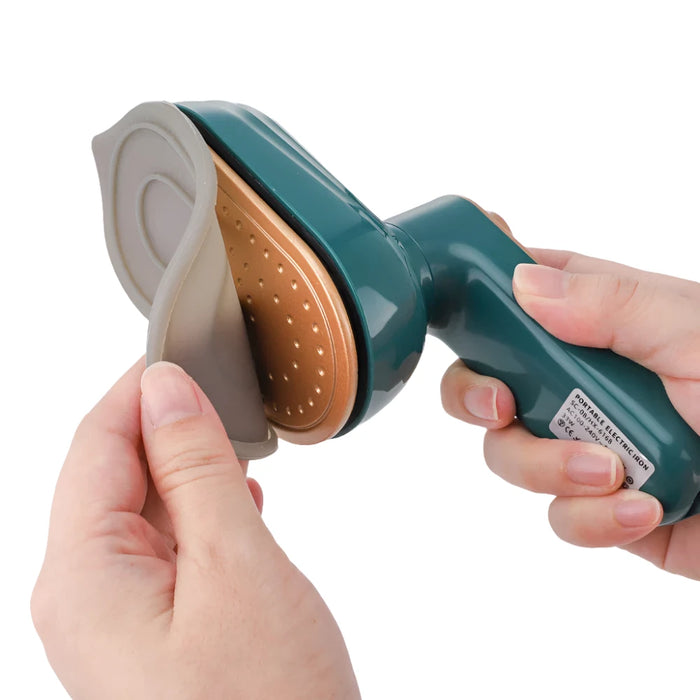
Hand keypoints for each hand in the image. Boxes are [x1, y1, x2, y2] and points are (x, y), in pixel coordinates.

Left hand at [32, 359, 359, 698]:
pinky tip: (236, 499)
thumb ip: (194, 467)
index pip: (95, 445)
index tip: (187, 350)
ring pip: (141, 509)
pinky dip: (199, 510)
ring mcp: (118, 621)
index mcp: (83, 577)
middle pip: (112, 474)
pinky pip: (164, 547)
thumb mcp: (236, 563)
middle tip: (225, 391)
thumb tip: (165, 388)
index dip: (139, 389)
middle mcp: (85, 598)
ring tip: (236, 441)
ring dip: (187, 468)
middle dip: (166, 425)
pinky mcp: (155, 633)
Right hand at [441, 245, 699, 578]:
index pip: (518, 296)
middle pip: (489, 381)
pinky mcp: (601, 505)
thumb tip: (522, 282)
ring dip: (546, 468)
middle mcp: (583, 382)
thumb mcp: (694, 333)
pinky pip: (559, 516)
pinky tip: (642, 509)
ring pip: (509, 454)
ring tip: (608, 471)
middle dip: (480, 399)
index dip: (479, 300)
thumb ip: (610, 302)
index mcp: (604, 323)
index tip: (454, 309)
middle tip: (502, 407)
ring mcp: (586, 443)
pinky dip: (592, 517)